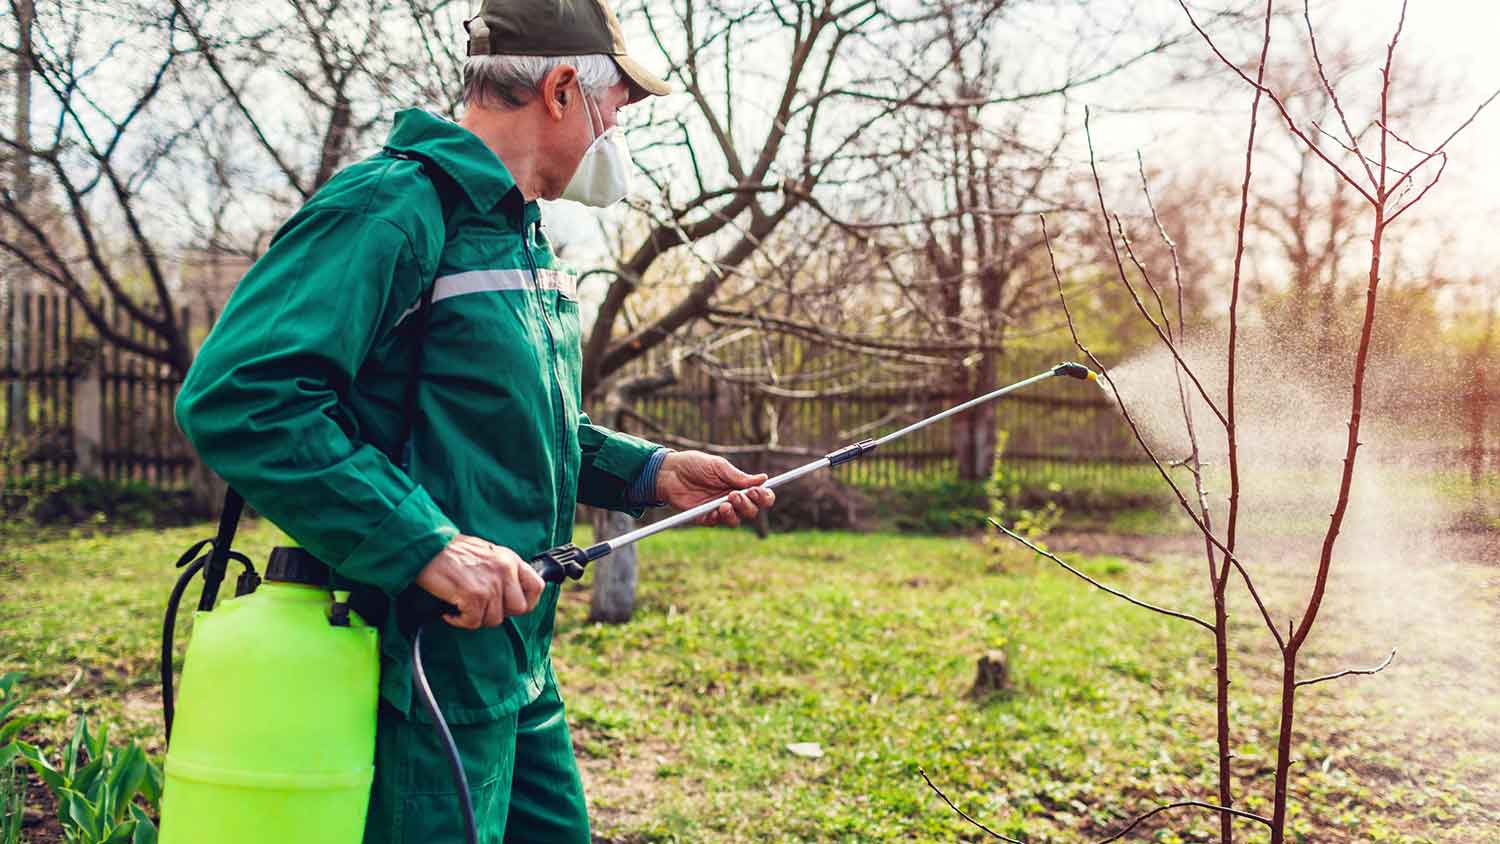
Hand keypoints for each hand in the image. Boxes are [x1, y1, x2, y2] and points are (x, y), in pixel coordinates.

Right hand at [414, 535, 544, 629]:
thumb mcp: (487, 554)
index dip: (527, 602)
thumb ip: (502, 571)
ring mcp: (491, 584)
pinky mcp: (474, 595)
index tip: (510, 607)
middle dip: (498, 613)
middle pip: (518, 609)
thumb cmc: (451, 551)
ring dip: (475, 618)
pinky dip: (459, 621)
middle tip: (480, 607)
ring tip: (461, 606)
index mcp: (510, 560)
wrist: (427, 546)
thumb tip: (508, 594)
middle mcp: (505, 571)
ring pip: (494, 619)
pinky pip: (473, 622)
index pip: (537, 586)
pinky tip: (451, 611)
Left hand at [655, 450, 775, 526]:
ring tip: (724, 503)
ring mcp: (718, 509)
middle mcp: (732, 499)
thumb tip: (763, 479)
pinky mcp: (704, 517)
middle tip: (735, 494)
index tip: (758, 492)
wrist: (669, 472)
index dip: (764, 497)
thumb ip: (738, 476)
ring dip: (735, 513)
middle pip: (752, 511)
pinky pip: (717, 523)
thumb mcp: (718, 466)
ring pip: (737, 520)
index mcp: (738, 485)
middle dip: (748, 505)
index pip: (759, 496)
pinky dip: (718, 517)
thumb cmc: (694, 464)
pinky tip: (714, 510)